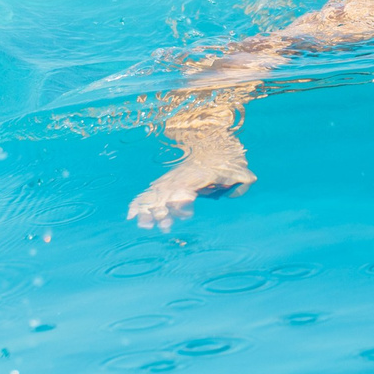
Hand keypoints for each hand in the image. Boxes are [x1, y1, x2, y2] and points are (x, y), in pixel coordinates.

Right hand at [126, 140, 254, 229]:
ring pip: (156, 195)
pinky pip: (149, 192)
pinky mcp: (165, 183)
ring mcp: (171, 180)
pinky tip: (130, 216)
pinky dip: (139, 202)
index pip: (186, 187)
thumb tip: (236, 192)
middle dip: (165, 211)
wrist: (213, 145)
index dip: (182, 200)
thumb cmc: (227, 163)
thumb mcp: (241, 171)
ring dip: (149, 210)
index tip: (184, 214)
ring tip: (145, 226)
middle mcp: (181, 178)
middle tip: (165, 227)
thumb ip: (242, 182)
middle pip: (168, 194)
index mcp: (198, 175)